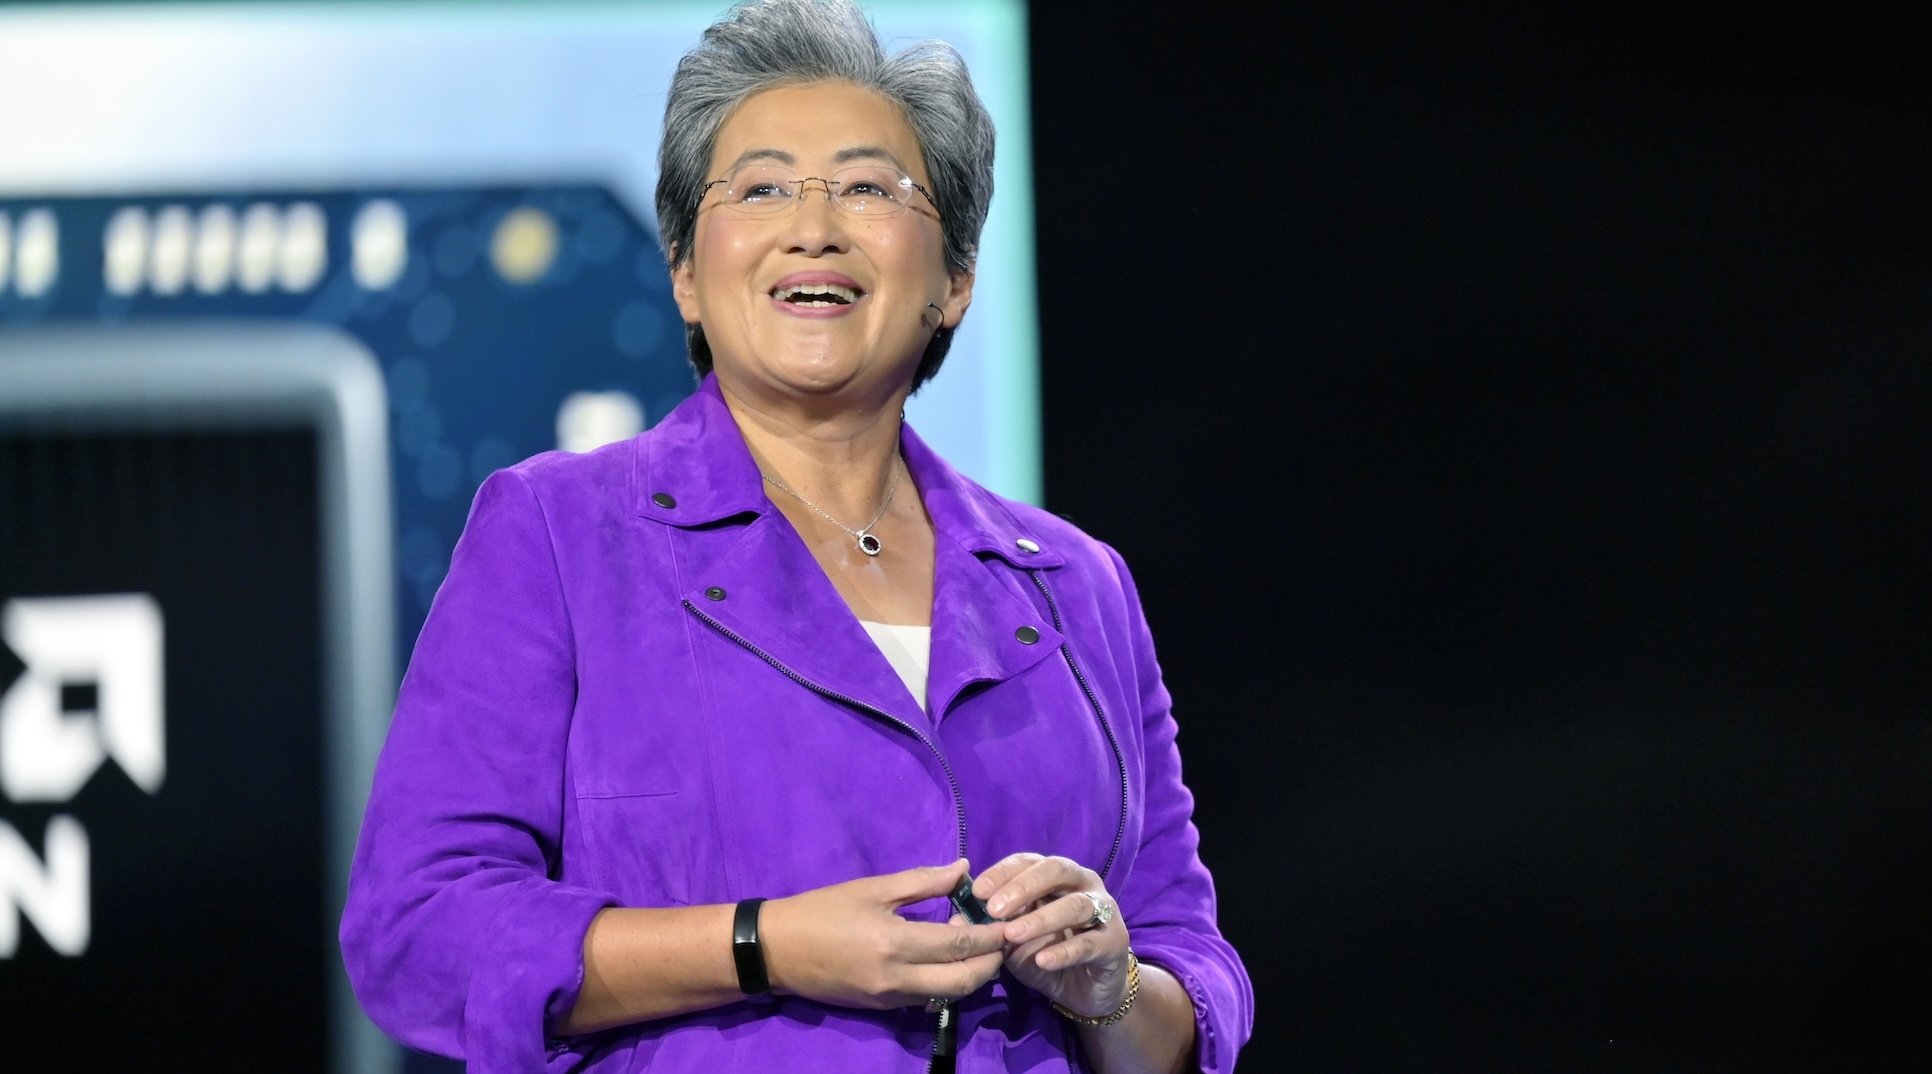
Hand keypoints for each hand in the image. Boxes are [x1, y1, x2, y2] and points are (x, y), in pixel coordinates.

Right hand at [760, 859, 1006, 1009]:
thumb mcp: (872, 888)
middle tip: (1001, 939)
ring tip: (974, 945)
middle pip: (963, 981)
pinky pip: (926, 998)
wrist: (777, 951)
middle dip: (990, 962)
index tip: (1010, 922)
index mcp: (896, 943)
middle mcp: (898, 978)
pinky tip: (945, 958)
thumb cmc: (822, 911)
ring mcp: (890, 998)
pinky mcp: (882, 1008)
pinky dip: (945, 981)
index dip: (990, 935)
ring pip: (947, 994)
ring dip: (970, 974)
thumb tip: (963, 870)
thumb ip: (922, 881)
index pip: (960, 945)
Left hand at [976, 852, 1132, 1018]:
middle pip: (1056, 870)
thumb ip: (990, 927)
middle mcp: (1082, 884)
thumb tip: (957, 918)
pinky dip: (1064, 951)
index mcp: (1055, 876)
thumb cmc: (1047, 953)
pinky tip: (1043, 960)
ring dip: (1041, 918)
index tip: (977, 891)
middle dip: (1023, 887)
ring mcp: (1104, 910)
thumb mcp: (1012, 941)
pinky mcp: (1115, 941)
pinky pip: (1090, 943)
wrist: (1085, 990)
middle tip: (994, 909)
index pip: (1028, 861)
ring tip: (1012, 934)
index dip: (1002, 873)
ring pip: (1075, 904)